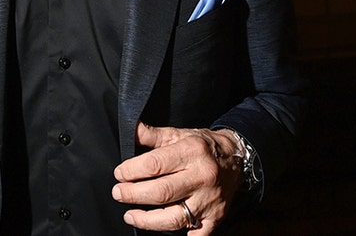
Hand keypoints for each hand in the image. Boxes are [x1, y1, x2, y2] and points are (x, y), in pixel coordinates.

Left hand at [111, 122, 242, 232]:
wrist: (236, 158)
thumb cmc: (202, 146)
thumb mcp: (178, 133)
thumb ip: (152, 135)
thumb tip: (131, 130)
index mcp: (191, 152)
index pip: (154, 165)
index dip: (131, 171)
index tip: (119, 174)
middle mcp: (201, 176)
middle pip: (161, 192)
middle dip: (133, 195)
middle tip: (118, 193)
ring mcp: (209, 200)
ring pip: (174, 218)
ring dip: (147, 220)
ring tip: (130, 215)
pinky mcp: (216, 216)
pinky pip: (198, 234)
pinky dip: (183, 235)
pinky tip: (164, 230)